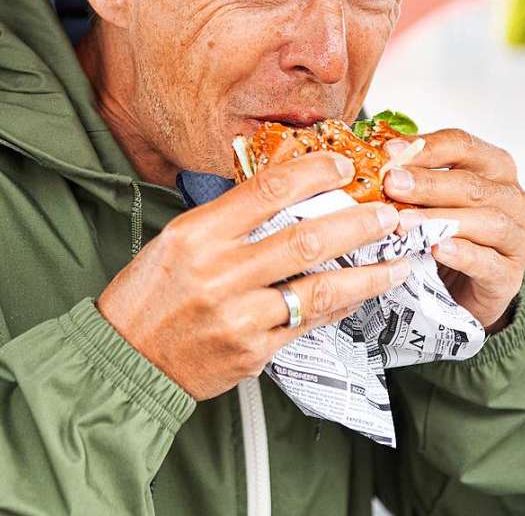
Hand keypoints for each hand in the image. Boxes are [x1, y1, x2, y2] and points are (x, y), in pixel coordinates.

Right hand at [97, 152, 406, 401]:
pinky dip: (338, 307)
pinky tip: (359, 296)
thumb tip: (281, 199)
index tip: (344, 165)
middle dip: (357, 223)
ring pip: (318, 287)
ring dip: (367, 273)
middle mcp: (219, 271)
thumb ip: (224, 222)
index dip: (313, 173)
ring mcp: (238, 314)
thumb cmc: (148, 295)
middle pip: (305, 238)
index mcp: (196, 234)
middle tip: (390, 214)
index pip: (266, 191)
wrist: (127, 358)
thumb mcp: (174, 242)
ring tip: (398, 261)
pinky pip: (307, 324)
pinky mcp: (252, 351)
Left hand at [382, 129, 524, 332]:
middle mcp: (512, 198)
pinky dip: (463, 254)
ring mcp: (517, 237)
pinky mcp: (510, 275)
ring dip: (440, 218)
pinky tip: (437, 249)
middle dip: (427, 183)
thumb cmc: (438, 232)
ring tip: (403, 221)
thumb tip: (371, 160)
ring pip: (486, 221)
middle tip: (390, 183)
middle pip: (471, 183)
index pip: (462, 146)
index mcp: (492, 167)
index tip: (389, 151)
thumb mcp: (423, 200)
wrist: (459, 290)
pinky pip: (489, 262)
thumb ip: (407, 179)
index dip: (426, 147)